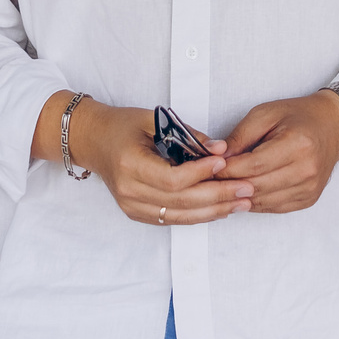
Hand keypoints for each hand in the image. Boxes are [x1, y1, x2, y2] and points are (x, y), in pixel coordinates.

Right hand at [37, 96, 250, 226]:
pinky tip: (221, 208)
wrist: (92, 141)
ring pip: (179, 216)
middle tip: (246, 189)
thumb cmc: (121, 125)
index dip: (201, 174)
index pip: (172, 178)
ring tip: (241, 203)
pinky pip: (173, 219)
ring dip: (214, 211)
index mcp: (129, 165)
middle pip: (180, 201)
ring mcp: (132, 206)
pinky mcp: (137, 214)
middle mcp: (129, 191)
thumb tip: (221, 149)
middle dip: (217, 196)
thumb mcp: (152, 119)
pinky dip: (198, 215)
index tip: (224, 163)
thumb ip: (187, 135)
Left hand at [221, 92, 338, 214]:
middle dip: (229, 184)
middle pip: (256, 186)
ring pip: (263, 201)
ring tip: (223, 187)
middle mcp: (306, 170)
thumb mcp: (265, 114)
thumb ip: (240, 136)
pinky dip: (255, 202)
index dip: (227, 169)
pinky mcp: (308, 199)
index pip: (253, 165)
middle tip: (210, 179)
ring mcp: (309, 188)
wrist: (332, 126)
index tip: (210, 167)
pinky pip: (273, 208)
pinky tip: (244, 192)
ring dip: (239, 196)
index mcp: (297, 144)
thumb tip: (217, 156)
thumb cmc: (299, 116)